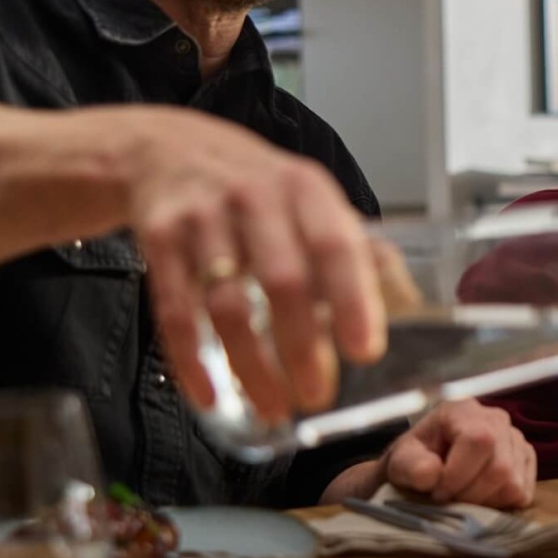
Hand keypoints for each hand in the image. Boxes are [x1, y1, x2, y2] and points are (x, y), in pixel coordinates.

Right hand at [127, 109, 403, 423]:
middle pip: (283, 280)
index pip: (336, 246)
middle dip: (303, 346)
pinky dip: (192, 360)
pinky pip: (174, 310)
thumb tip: (398, 313)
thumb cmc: (257, 189)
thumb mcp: (306, 198)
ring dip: (252, 365)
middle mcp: (255, 198)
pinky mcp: (159, 239)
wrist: (171, 150)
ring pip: (227, 304)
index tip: (365, 351)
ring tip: (273, 407)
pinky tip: (210, 395)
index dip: (353, 300)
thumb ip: (345, 249)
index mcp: (305, 190)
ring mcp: (203, 218)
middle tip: (318, 395)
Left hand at [384, 400, 535, 507]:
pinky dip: (499, 504)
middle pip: (499, 467)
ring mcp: (516, 439)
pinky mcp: (526, 460)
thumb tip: (432, 475)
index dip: (459, 475)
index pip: (478, 441)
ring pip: (513, 483)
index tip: (438, 493)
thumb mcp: (401, 460)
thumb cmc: (414, 459)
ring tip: (462, 498)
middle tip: (449, 501)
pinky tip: (479, 497)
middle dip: (470, 494)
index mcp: (463, 411)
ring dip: (484, 502)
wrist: (425, 464)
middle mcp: (496, 419)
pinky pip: (523, 493)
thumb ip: (410, 466)